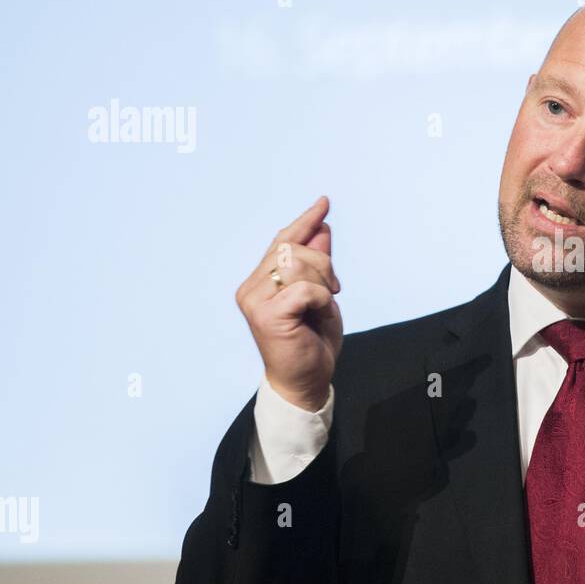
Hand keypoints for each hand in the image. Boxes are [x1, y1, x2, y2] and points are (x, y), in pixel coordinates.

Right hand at [235, 196, 342, 411]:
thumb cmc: (312, 341)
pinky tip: (318, 314)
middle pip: (292, 248)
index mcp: (260, 281)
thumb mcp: (321, 295)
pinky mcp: (266, 315)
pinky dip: (320, 298)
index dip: (304, 221)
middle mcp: (251, 288)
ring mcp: (254, 301)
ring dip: (322, 282)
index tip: (324, 202)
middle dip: (323, 264)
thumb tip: (322, 228)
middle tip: (333, 290)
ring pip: (297, 264)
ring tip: (323, 305)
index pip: (282, 241)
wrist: (307, 380)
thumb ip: (318, 264)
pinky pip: (304, 288)